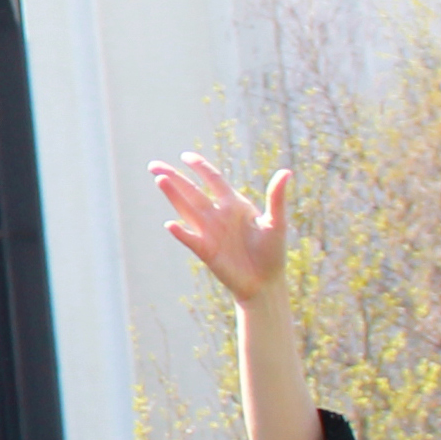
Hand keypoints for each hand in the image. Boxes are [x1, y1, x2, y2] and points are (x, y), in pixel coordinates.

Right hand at [150, 154, 291, 304]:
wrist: (265, 283)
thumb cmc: (272, 253)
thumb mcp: (276, 223)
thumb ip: (277, 198)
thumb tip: (286, 172)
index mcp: (234, 205)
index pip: (213, 180)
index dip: (200, 167)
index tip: (185, 156)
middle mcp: (217, 215)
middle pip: (192, 192)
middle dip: (174, 177)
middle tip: (154, 164)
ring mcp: (209, 232)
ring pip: (186, 210)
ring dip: (173, 196)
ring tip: (159, 179)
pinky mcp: (206, 251)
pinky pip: (190, 239)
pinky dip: (181, 232)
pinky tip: (170, 225)